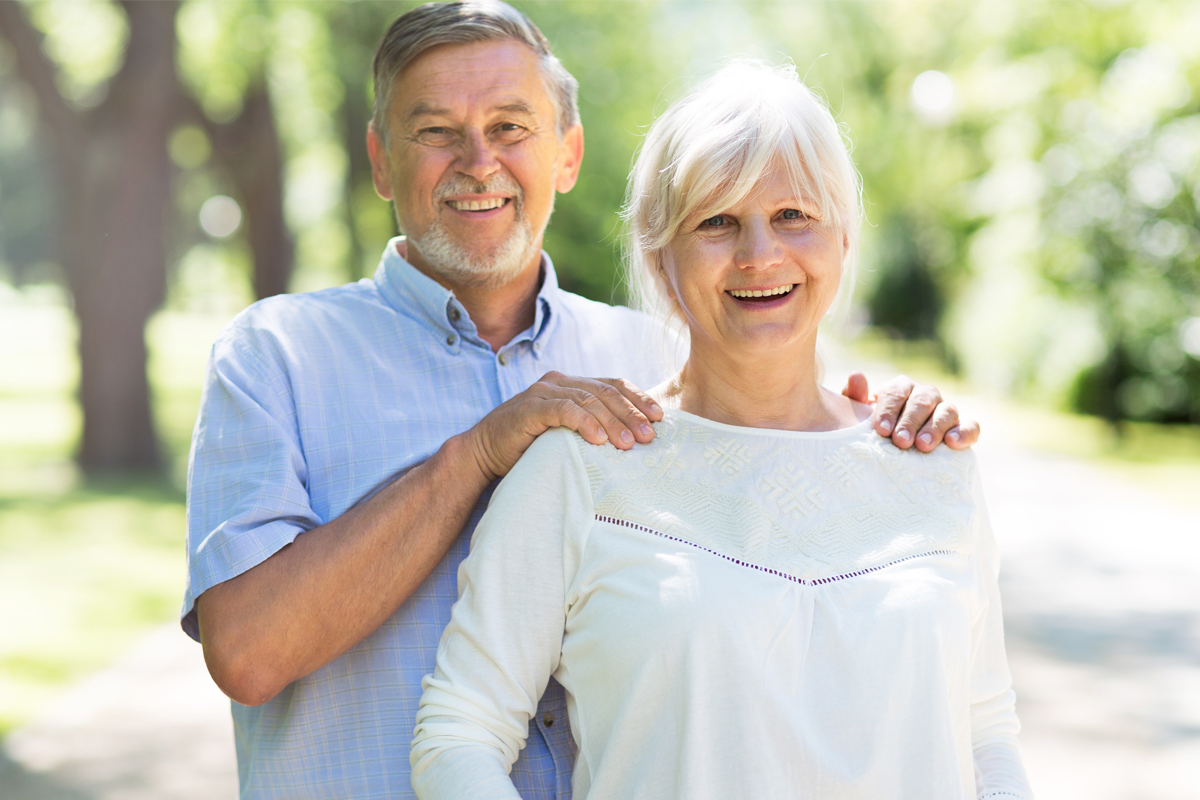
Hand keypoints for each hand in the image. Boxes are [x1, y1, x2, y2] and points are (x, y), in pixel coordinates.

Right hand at [466, 372, 662, 480]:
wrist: (484, 452)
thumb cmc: (530, 447)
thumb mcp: (568, 435)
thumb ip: (593, 429)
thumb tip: (635, 443)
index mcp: (573, 384)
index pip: (614, 385)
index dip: (638, 398)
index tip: (660, 418)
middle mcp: (560, 382)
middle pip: (605, 392)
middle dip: (631, 414)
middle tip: (650, 436)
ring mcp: (543, 392)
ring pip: (588, 401)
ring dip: (612, 422)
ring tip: (629, 443)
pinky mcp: (529, 407)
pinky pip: (563, 410)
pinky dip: (583, 423)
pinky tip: (598, 439)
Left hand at [842, 373, 979, 451]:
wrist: (895, 451)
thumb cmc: (875, 432)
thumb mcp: (859, 417)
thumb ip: (855, 398)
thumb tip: (857, 375)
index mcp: (900, 388)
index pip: (896, 392)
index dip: (889, 409)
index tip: (881, 430)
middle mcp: (925, 395)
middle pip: (922, 401)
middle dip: (910, 421)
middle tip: (901, 442)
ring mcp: (945, 410)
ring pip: (947, 411)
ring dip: (935, 428)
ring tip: (923, 446)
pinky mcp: (962, 428)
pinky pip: (971, 426)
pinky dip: (965, 432)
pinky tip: (953, 443)